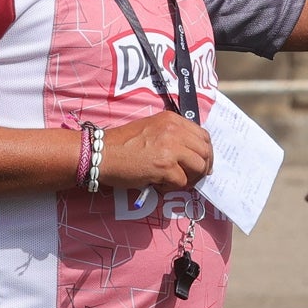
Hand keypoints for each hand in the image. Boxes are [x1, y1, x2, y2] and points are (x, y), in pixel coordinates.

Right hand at [99, 111, 213, 190]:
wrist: (102, 153)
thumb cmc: (122, 144)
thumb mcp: (151, 128)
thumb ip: (172, 135)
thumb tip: (190, 154)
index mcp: (172, 119)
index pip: (203, 135)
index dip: (205, 152)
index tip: (201, 163)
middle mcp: (174, 130)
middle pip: (205, 152)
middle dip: (203, 167)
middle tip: (194, 177)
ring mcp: (171, 148)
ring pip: (199, 167)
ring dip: (191, 178)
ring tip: (176, 181)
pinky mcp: (165, 166)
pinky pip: (182, 182)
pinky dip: (173, 187)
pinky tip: (160, 185)